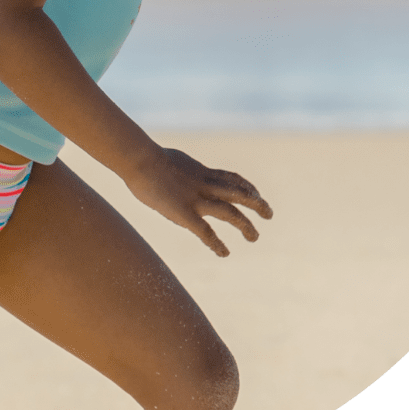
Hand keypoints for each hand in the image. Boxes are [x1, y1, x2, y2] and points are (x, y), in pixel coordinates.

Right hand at [124, 147, 272, 256]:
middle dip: (256, 203)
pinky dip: (216, 243)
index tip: (256, 194)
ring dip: (245, 225)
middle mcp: (204, 184)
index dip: (247, 186)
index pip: (231, 178)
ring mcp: (195, 199)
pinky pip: (205, 232)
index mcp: (200, 171)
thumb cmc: (144, 157)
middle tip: (269, 214)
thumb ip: (177, 169)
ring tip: (254, 237)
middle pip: (239, 193)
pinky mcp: (184, 214)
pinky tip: (224, 253)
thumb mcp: (169, 159)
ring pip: (229, 212)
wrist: (139, 159)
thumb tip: (171, 169)